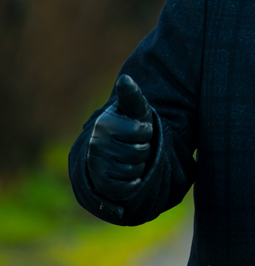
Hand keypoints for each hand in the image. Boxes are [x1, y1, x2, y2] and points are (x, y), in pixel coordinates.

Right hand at [86, 75, 154, 202]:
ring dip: (139, 165)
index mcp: (105, 123)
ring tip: (130, 157)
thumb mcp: (135, 109)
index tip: (139, 129)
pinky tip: (128, 174)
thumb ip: (132, 96)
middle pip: (139, 152)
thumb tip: (126, 78)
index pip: (143, 131)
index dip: (147, 131)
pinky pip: (125, 187)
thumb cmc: (130, 124)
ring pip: (133, 170)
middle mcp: (96, 144)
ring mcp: (96, 164)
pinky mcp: (99, 183)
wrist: (115, 150)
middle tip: (134, 145)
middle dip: (144, 149)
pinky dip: (133, 182)